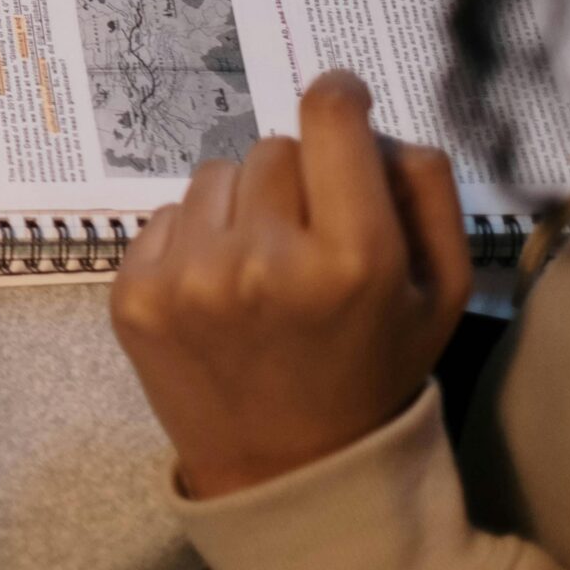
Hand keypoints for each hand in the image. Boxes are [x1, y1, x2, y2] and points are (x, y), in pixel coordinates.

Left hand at [111, 71, 471, 499]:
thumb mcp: (437, 292)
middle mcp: (262, 262)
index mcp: (351, 259)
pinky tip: (217, 292)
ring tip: (260, 270)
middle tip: (306, 235)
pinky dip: (192, 240)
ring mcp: (187, 279)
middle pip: (271, 149)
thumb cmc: (370, 370)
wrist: (287, 469)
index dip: (337, 100)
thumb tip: (367, 121)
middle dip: (294, 179)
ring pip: (213, 176)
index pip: (328, 124)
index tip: (338, 101)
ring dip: (238, 207)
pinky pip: (165, 216)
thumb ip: (423, 192)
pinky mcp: (133, 295)